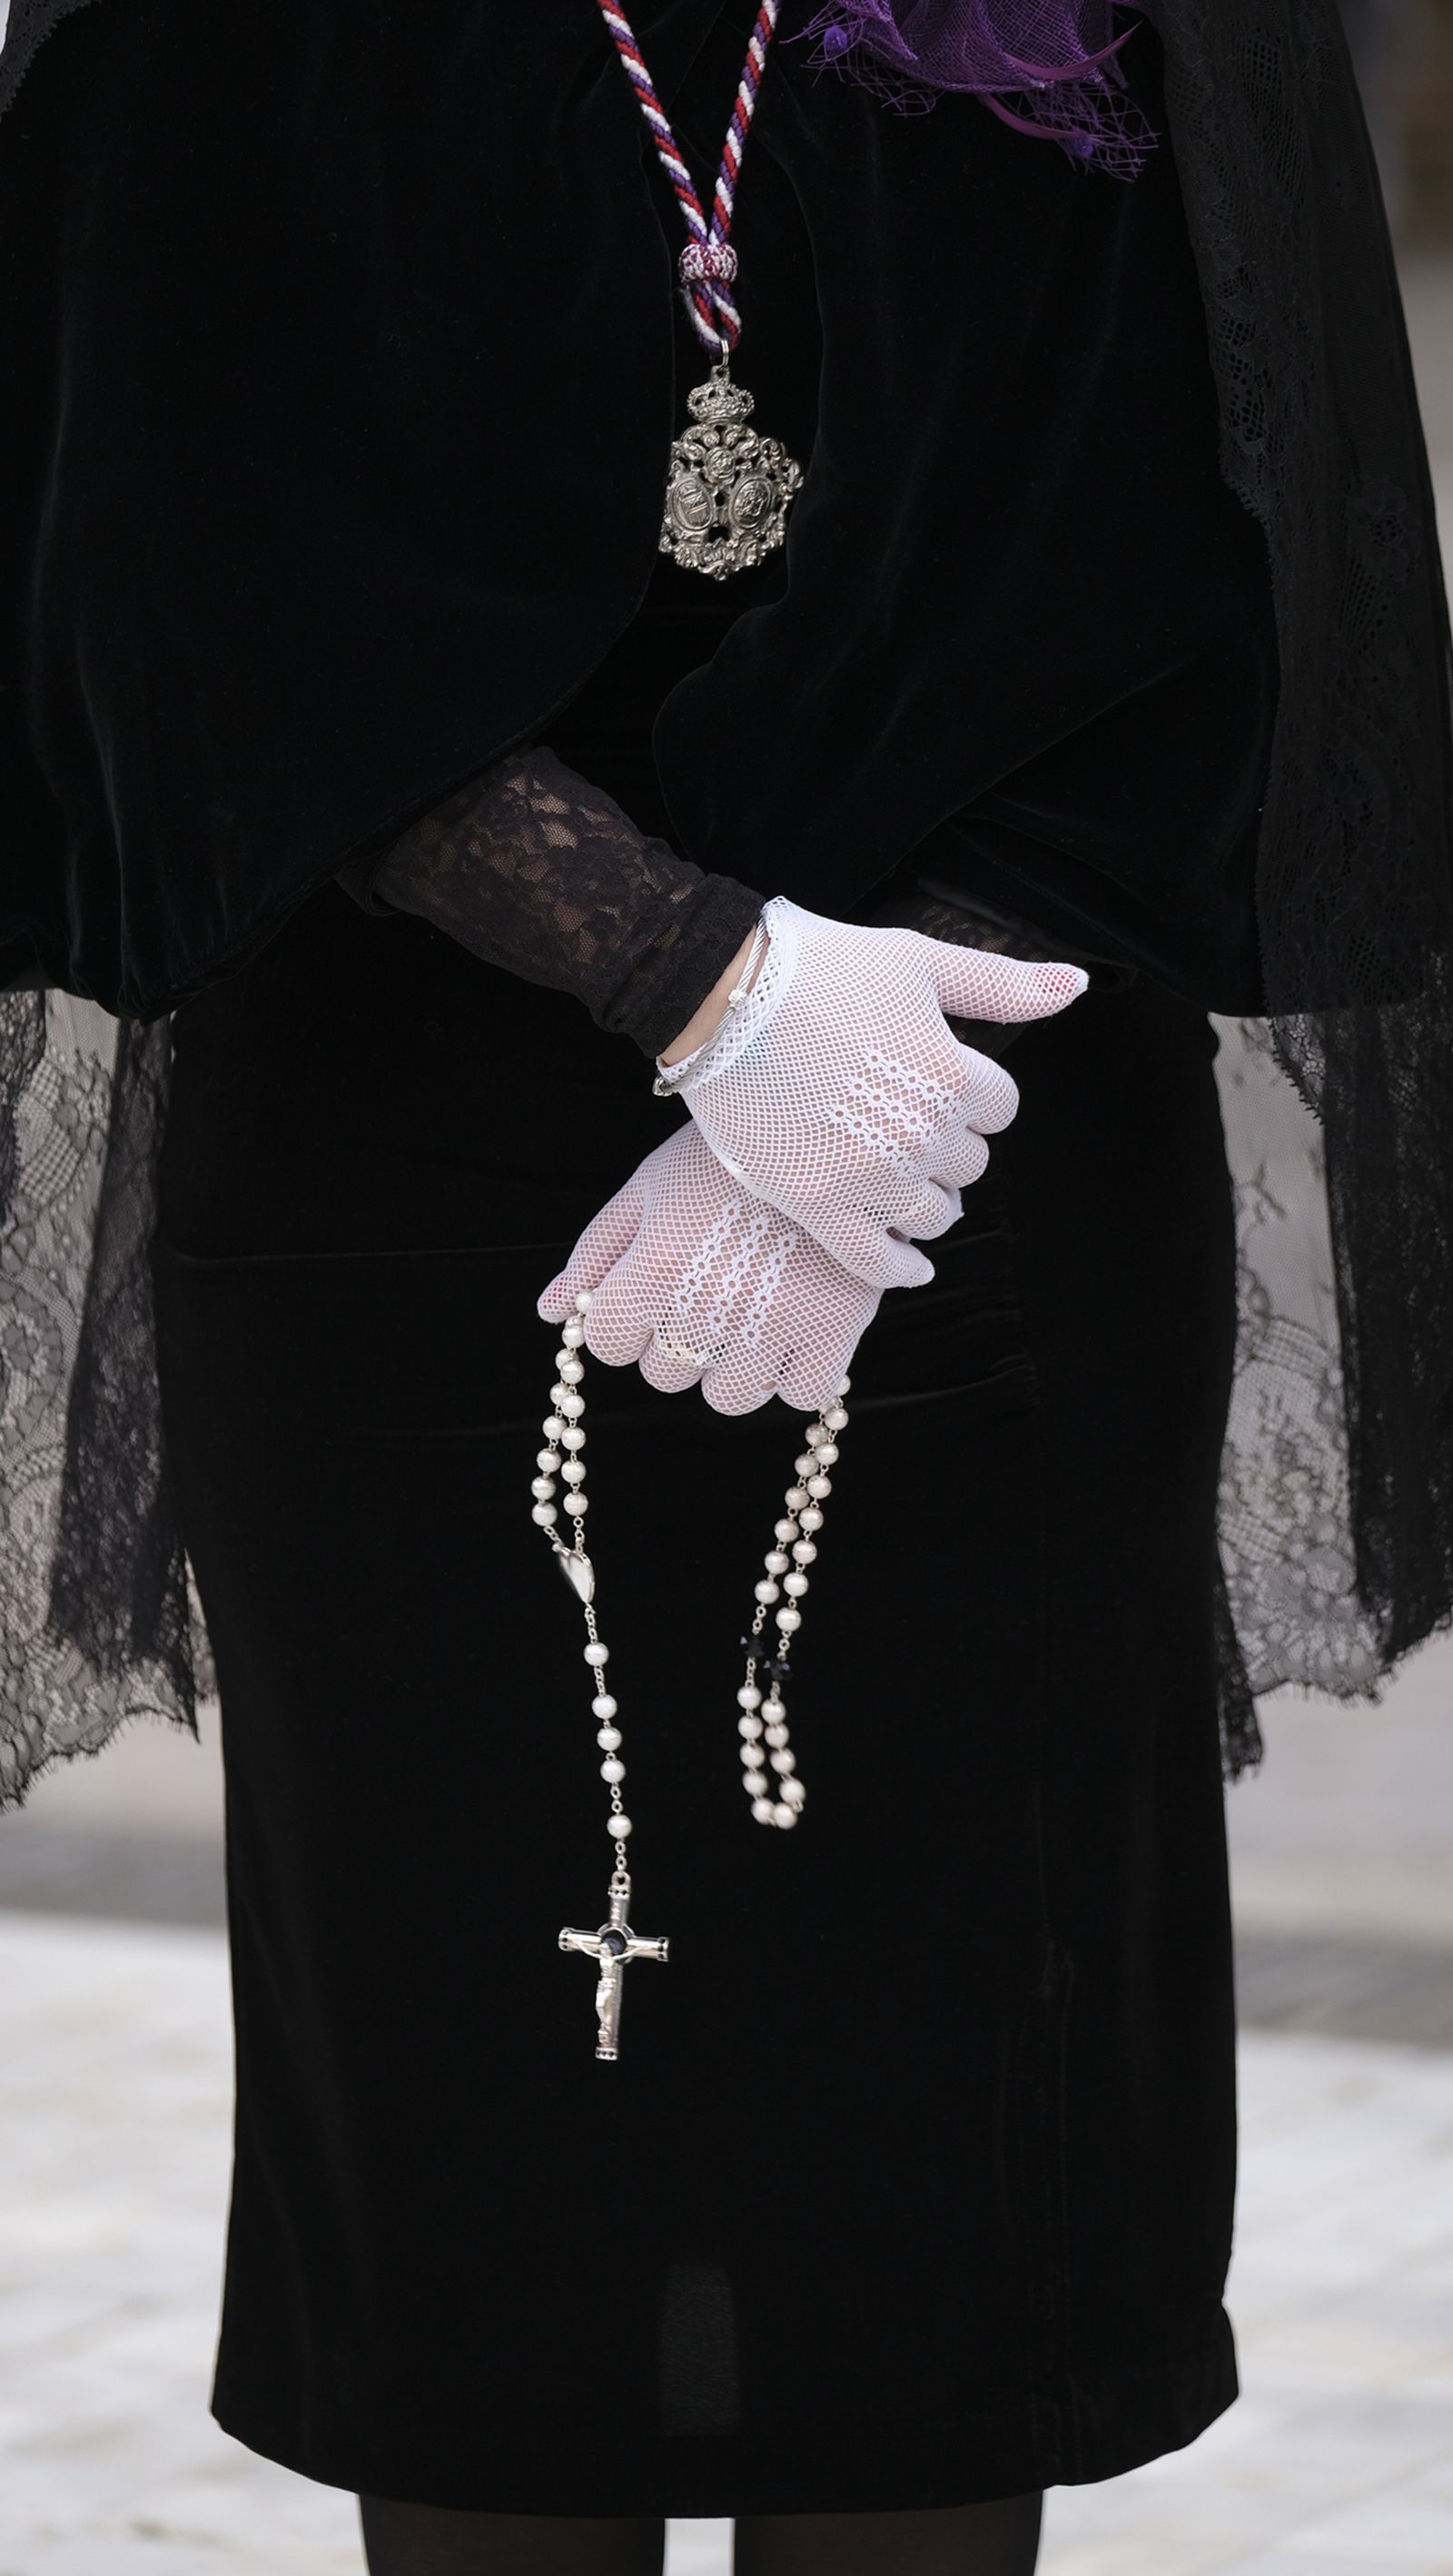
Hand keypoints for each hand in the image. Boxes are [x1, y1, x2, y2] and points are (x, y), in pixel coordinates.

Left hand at [537, 1124, 880, 1414]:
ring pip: (728, 1398)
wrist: (826, 1119)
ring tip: (755, 1308)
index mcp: (656, 1266)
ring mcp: (777, 1323)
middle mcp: (710, 1306)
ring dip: (735, 1365)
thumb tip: (552, 1313)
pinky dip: (797, 1374)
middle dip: (678, 1338)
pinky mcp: (838, 1329)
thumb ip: (596, 1253)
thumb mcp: (649, 1186)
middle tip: (712, 1285)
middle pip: (665, 1374)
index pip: (608, 1343)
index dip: (625, 1317)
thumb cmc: (728, 1153)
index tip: (652, 1289)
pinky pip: (802, 1395)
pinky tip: (798, 1328)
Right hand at [664, 895, 1087, 1286]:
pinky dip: (900, 1268)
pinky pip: (878, 1262)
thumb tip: (1075, 985)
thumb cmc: (819, 966)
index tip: (935, 1085)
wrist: (722, 995)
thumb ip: (1001, 984)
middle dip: (947, 1146)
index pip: (1000, 1109)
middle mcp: (921, 1134)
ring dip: (927, 1202)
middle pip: (969, 1165)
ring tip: (898, 1182)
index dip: (973, 1096)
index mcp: (953, 1074)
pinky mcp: (817, 1205)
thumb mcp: (919, 960)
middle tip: (901, 1124)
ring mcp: (869, 1176)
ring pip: (933, 1215)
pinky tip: (908, 1264)